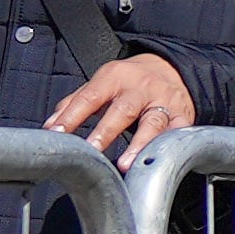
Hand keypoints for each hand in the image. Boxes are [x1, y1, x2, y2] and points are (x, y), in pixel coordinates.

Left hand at [45, 49, 195, 161]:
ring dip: (139, 144)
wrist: (173, 68)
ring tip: (126, 164)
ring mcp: (165, 101)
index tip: (57, 134)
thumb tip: (50, 127)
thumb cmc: (130, 81)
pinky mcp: (184, 115)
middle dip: (106, 131)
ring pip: (153, 123)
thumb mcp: (102, 82)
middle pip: (123, 110)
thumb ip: (75, 103)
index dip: (72, 116)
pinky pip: (179, 132)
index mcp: (115, 76)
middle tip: (91, 150)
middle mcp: (141, 88)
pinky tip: (160, 158)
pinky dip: (170, 145)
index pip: (90, 97)